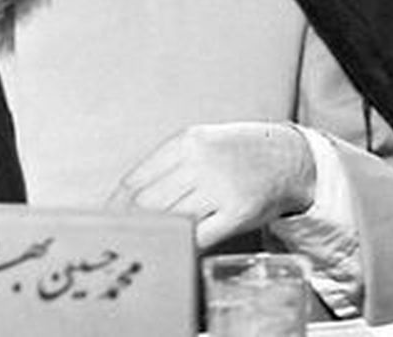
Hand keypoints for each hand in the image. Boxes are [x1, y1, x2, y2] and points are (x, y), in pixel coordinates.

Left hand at [105, 122, 316, 249]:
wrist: (286, 157)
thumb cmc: (234, 153)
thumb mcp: (198, 143)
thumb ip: (166, 167)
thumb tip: (126, 198)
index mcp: (184, 143)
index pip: (135, 180)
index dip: (116, 206)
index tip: (106, 222)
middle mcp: (200, 163)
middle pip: (149, 203)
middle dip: (133, 224)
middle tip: (123, 240)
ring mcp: (220, 188)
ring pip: (172, 220)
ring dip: (158, 236)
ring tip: (147, 246)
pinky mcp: (238, 212)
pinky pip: (200, 235)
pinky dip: (184, 245)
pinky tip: (177, 248)